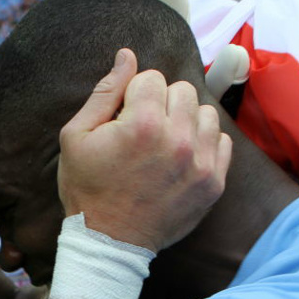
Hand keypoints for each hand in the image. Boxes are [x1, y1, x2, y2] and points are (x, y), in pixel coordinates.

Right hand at [58, 48, 230, 251]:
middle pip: (182, 90)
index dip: (133, 94)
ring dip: (186, 120)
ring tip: (165, 142)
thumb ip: (104, 92)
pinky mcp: (214, 182)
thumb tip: (127, 55)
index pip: (151, 77)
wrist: (109, 243)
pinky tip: (181, 157)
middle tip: (144, 130)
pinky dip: (203, 143)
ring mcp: (200, 162)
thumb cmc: (87, 189)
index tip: (124, 117)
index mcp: (141, 124)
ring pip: (206, 112)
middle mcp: (176, 140)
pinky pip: (222, 141)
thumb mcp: (76, 137)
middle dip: (161, 103)